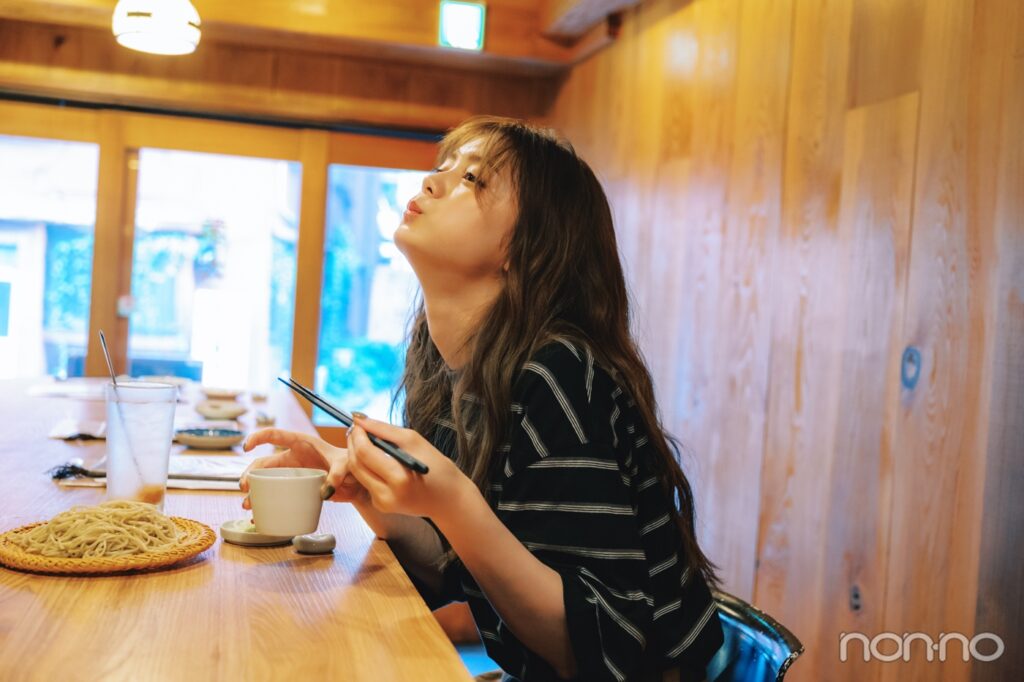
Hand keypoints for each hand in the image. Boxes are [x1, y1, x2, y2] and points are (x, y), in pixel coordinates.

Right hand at [239, 428, 366, 508]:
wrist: (358, 483)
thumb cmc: (353, 465)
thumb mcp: (347, 465)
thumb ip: (338, 474)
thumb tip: (325, 492)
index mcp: (303, 443)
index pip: (276, 435)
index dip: (259, 437)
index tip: (247, 446)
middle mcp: (294, 457)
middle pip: (264, 462)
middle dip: (250, 473)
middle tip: (245, 488)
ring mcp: (293, 473)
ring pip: (266, 480)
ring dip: (253, 491)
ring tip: (247, 505)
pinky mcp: (295, 487)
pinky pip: (275, 493)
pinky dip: (265, 503)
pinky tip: (258, 515)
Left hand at [346, 414, 476, 520]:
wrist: (448, 498)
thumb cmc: (437, 466)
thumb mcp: (414, 441)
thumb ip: (384, 430)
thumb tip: (359, 419)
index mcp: (399, 477)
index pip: (364, 453)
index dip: (357, 435)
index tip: (358, 422)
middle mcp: (387, 494)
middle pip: (355, 464)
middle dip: (353, 443)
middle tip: (358, 429)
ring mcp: (382, 503)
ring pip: (357, 473)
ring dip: (356, 454)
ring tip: (364, 440)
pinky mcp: (381, 505)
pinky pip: (366, 481)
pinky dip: (366, 467)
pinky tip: (374, 458)